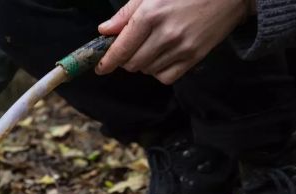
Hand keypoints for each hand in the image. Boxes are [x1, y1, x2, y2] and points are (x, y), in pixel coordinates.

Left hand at [95, 0, 252, 83]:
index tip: (101, 68)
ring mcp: (182, 48)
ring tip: (151, 47)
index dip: (107, 61)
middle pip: (132, 64)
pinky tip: (162, 58)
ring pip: (147, 71)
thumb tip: (104, 31)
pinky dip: (159, 72)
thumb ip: (126, 13)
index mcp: (151, 14)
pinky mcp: (195, 57)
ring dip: (143, 64)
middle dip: (126, 60)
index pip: (121, 48)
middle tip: (131, 48)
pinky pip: (166, 78)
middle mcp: (165, 34)